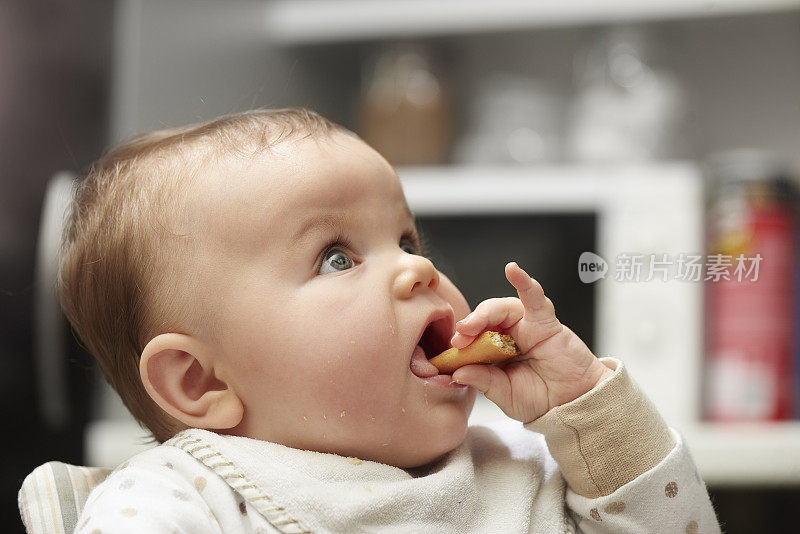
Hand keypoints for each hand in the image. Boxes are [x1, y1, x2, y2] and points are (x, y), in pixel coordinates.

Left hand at [450, 262, 612, 423]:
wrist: (574, 403)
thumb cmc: (541, 398)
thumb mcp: (505, 394)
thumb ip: (484, 381)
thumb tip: (457, 373)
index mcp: (494, 350)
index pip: (473, 336)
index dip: (461, 339)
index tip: (451, 348)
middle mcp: (508, 334)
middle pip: (484, 318)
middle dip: (470, 324)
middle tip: (459, 337)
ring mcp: (526, 325)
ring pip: (502, 307)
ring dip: (485, 313)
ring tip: (473, 324)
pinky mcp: (546, 321)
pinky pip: (535, 297)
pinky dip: (525, 282)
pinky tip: (513, 270)